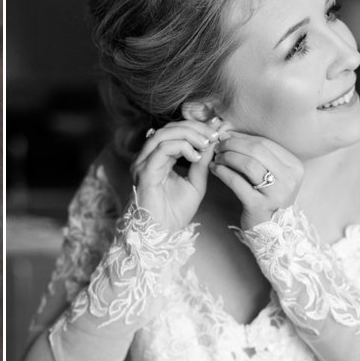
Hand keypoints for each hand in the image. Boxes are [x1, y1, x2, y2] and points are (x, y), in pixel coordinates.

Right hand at [129, 118, 225, 232]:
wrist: (163, 233)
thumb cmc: (175, 212)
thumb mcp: (196, 182)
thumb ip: (202, 161)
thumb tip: (212, 140)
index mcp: (156, 158)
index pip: (174, 131)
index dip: (196, 127)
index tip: (216, 130)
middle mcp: (146, 157)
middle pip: (168, 128)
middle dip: (194, 127)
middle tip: (213, 134)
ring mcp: (143, 164)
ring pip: (164, 134)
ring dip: (189, 135)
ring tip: (206, 143)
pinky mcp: (144, 172)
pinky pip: (162, 149)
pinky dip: (181, 147)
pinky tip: (195, 156)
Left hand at [210, 132, 303, 229]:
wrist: (270, 230)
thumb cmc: (266, 197)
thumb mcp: (270, 174)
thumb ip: (256, 154)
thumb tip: (229, 133)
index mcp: (294, 166)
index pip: (265, 143)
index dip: (242, 137)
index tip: (225, 136)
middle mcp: (290, 178)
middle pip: (257, 150)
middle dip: (233, 145)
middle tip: (217, 146)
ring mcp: (277, 193)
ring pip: (248, 164)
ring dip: (227, 157)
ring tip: (216, 157)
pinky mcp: (260, 205)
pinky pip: (237, 182)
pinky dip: (223, 172)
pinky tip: (214, 169)